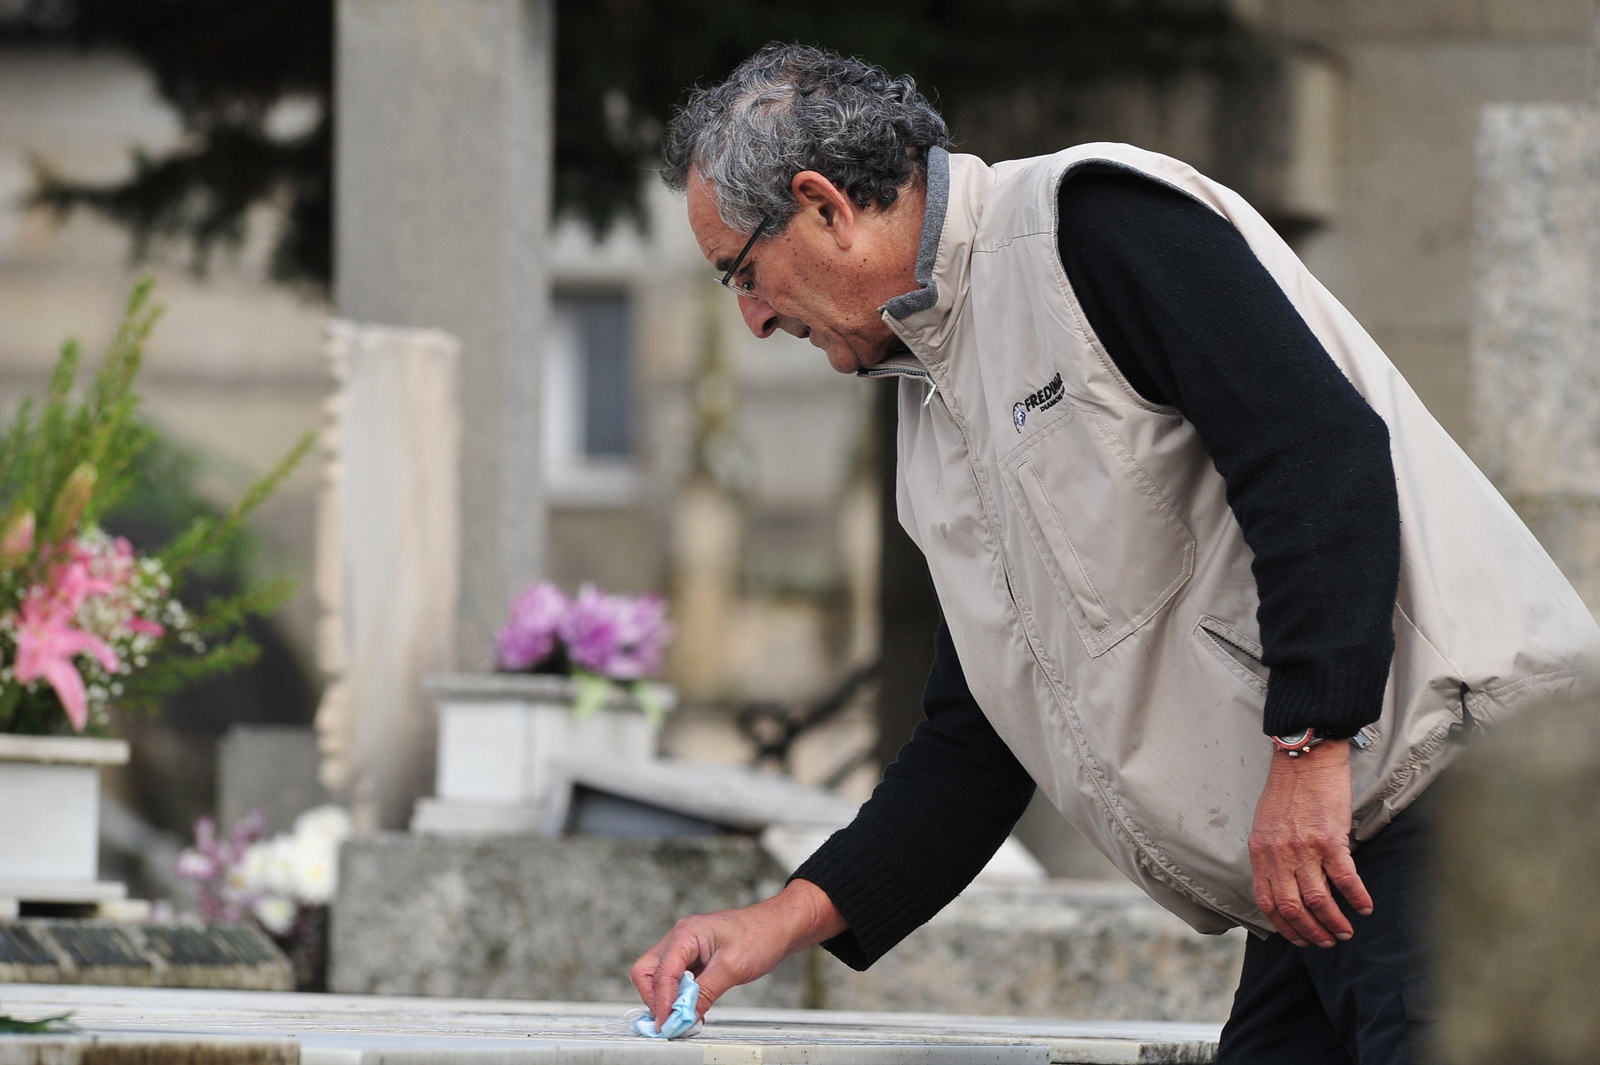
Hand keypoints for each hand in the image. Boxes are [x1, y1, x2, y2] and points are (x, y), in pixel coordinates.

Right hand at [629, 878, 846, 1025]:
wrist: (781, 926)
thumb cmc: (761, 936)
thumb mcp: (733, 968)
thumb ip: (705, 993)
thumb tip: (684, 1016)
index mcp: (686, 934)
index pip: (660, 973)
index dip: (662, 1002)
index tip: (668, 1025)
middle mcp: (680, 938)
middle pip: (647, 972)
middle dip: (655, 999)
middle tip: (673, 1020)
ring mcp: (686, 947)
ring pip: (659, 977)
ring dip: (669, 999)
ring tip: (687, 1017)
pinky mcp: (694, 957)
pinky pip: (676, 979)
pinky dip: (681, 996)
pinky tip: (695, 1009)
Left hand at [1248, 738, 1372, 947]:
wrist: (1305, 759)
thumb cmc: (1287, 790)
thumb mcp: (1265, 825)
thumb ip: (1271, 854)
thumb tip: (1281, 883)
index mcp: (1261, 852)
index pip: (1267, 902)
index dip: (1284, 926)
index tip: (1299, 938)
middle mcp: (1278, 853)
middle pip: (1292, 907)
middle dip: (1310, 931)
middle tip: (1327, 942)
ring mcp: (1304, 847)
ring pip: (1317, 899)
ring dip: (1333, 922)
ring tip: (1345, 932)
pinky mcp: (1330, 838)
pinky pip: (1344, 878)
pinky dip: (1356, 897)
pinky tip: (1365, 907)